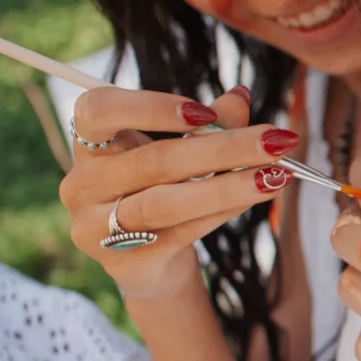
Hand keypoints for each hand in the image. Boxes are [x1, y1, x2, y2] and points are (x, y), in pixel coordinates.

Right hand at [59, 86, 299, 299]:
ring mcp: (96, 228)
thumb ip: (206, 124)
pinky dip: (224, 212)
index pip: (99, 110)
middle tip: (275, 141)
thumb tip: (239, 96)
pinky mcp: (124, 262)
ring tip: (276, 175)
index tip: (206, 113)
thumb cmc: (163, 191)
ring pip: (167, 203)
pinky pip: (182, 232)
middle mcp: (83, 185)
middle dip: (223, 148)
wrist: (150, 263)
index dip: (150, 107)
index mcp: (90, 145)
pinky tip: (257, 197)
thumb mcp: (178, 151)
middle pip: (154, 161)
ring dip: (230, 187)